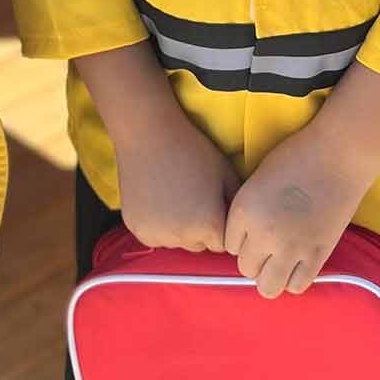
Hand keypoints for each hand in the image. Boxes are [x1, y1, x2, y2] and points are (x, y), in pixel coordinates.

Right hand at [113, 103, 239, 253]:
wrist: (149, 135)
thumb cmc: (191, 150)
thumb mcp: (226, 174)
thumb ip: (237, 204)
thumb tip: (242, 224)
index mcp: (210, 227)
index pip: (223, 243)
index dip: (219, 223)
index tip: (211, 204)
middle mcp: (184, 238)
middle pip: (199, 244)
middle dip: (199, 228)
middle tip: (192, 197)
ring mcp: (158, 235)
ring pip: (176, 241)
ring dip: (177, 228)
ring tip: (174, 196)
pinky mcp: (137, 230)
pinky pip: (155, 236)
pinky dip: (157, 224)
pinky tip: (157, 200)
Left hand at [224, 130, 364, 298]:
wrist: (338, 156)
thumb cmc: (296, 156)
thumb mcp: (258, 178)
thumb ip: (248, 209)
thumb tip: (244, 237)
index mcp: (244, 210)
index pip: (229, 246)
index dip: (241, 239)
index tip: (254, 229)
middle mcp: (263, 233)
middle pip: (246, 269)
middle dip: (254, 259)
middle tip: (267, 244)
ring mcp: (291, 248)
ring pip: (268, 287)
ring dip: (271, 275)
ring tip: (280, 259)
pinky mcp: (318, 255)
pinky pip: (297, 286)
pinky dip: (294, 278)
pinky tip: (298, 262)